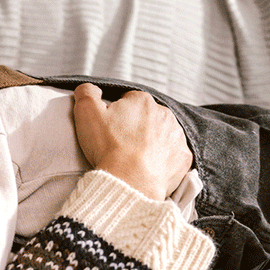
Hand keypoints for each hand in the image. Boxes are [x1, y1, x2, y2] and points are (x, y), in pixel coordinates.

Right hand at [71, 84, 192, 199]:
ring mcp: (176, 136)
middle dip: (135, 128)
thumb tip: (89, 89)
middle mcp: (164, 114)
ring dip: (151, 143)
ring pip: (162, 135)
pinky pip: (173, 155)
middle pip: (146, 117)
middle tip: (119, 145)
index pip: (128, 101)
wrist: (129, 181)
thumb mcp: (86, 112)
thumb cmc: (109, 147)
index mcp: (142, 101)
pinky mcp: (183, 157)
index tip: (110, 130)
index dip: (116, 115)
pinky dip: (162, 160)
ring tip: (133, 158)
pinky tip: (148, 168)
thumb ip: (87, 93)